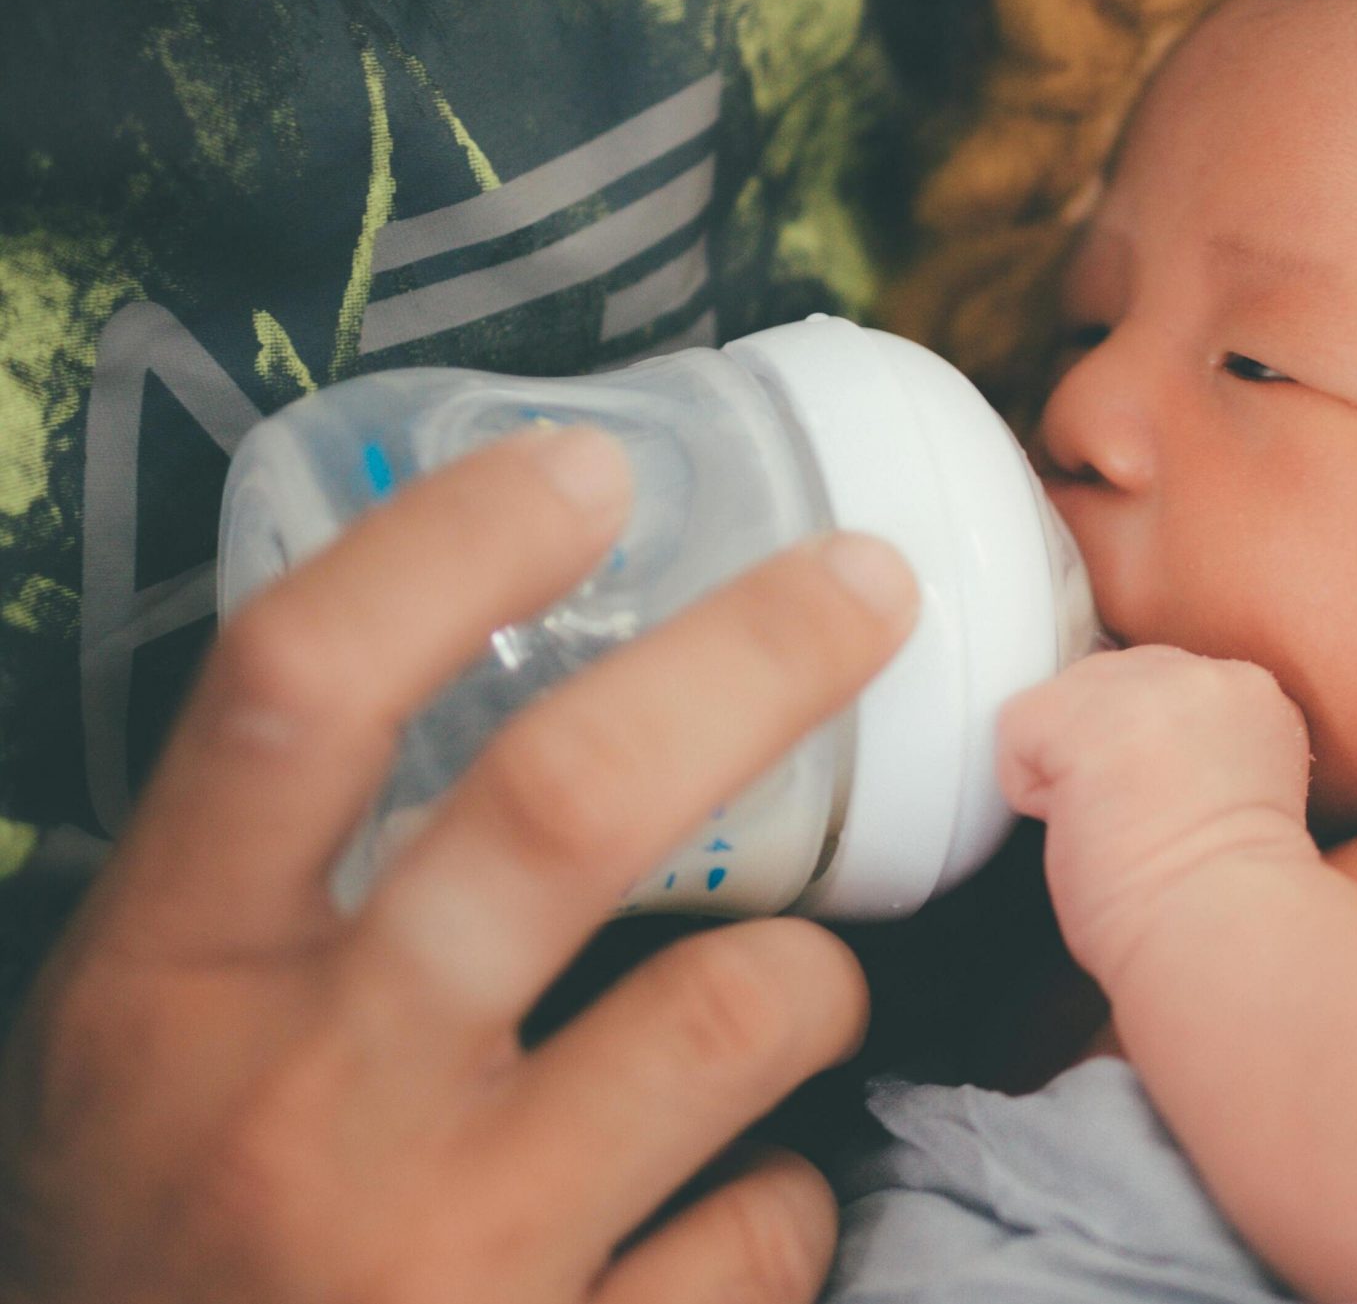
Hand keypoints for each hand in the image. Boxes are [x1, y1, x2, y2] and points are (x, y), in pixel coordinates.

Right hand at [0, 426, 918, 1303]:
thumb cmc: (179, 1244)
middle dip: (759, 655)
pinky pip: (778, 1221)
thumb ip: (281, 882)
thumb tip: (480, 653)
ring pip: (744, 1009)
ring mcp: (442, 1253)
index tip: (594, 461)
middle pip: (569, 800)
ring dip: (813, 974)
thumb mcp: (156, 1046)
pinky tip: (736, 1196)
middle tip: (871, 583)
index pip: (298, 688)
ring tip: (795, 990)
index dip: (458, 542)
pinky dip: (789, 1188)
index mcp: (171, 985)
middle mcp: (302, 1105)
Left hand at [997, 645, 1317, 983]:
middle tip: (1138, 822)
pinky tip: (1080, 826)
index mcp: (1253, 696)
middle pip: (1109, 680)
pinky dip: (1029, 789)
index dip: (1147, 753)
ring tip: (1115, 824)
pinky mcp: (1077, 713)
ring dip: (1069, 763)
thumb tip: (1130, 748)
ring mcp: (1138, 682)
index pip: (1165, 688)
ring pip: (1062, 699)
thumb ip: (1196, 744)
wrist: (1219, 931)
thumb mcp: (1238, 787)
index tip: (1167, 808)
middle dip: (1104, 745)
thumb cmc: (1222, 901)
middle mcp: (1202, 673)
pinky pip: (1016, 731)